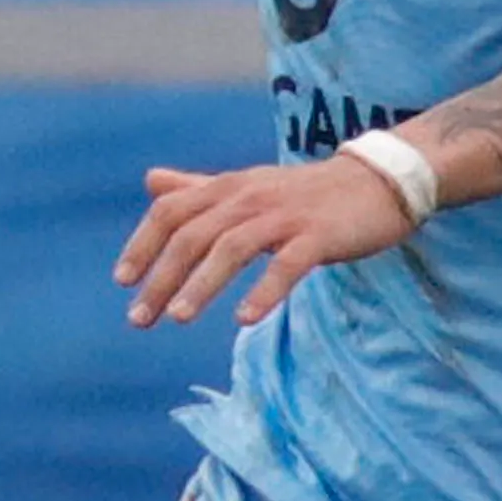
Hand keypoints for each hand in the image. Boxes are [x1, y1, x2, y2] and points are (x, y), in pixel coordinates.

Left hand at [117, 150, 418, 329]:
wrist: (378, 181)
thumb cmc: (307, 192)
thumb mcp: (248, 186)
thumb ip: (199, 188)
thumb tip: (150, 181)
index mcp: (228, 188)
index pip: (171, 212)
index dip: (143, 244)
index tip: (123, 281)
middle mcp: (249, 197)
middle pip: (193, 235)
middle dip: (162, 277)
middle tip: (139, 319)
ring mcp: (284, 216)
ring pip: (232, 248)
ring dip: (201, 284)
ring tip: (178, 319)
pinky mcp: (318, 236)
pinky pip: (287, 265)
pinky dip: (264, 290)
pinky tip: (244, 319)